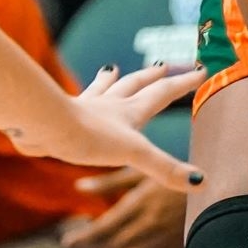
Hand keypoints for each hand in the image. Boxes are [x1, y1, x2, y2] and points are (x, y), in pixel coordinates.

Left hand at [13, 62, 204, 192]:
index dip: (184, 82)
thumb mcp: (135, 153)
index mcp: (130, 112)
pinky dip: (78, 99)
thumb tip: (201, 182)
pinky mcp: (64, 116)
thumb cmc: (89, 137)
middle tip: (162, 65)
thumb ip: (166, 167)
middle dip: (151, 76)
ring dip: (109, 79)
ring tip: (111, 68)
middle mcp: (109, 105)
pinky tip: (74, 99)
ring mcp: (85, 108)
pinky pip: (73, 104)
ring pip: (102, 88)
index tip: (201, 69)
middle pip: (135, 84)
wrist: (46, 126)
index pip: (163, 92)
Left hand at [62, 166, 186, 247]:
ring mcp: (159, 237)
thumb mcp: (139, 173)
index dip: (84, 238)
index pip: (105, 228)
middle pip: (111, 246)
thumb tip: (79, 188)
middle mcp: (149, 223)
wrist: (210, 188)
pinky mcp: (167, 244)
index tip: (66, 241)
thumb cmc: (166, 175)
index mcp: (140, 203)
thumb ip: (109, 183)